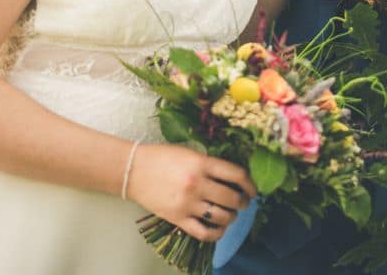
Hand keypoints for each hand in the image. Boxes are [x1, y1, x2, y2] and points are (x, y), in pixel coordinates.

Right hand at [125, 143, 256, 242]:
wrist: (133, 170)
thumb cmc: (161, 157)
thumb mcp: (189, 152)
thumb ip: (210, 163)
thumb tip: (233, 176)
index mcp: (201, 163)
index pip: (237, 175)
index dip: (250, 184)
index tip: (253, 190)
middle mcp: (197, 184)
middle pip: (232, 198)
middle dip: (243, 202)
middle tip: (243, 203)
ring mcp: (187, 203)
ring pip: (221, 217)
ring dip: (231, 217)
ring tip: (231, 215)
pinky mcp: (178, 219)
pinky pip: (204, 232)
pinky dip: (216, 233)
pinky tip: (219, 229)